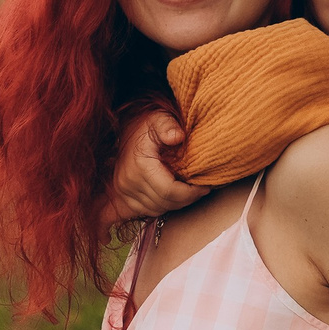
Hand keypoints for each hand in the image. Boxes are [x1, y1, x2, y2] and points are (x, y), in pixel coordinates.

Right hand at [103, 109, 206, 226]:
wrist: (126, 130)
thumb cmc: (147, 124)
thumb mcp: (159, 118)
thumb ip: (168, 125)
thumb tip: (178, 136)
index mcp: (139, 165)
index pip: (169, 191)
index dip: (190, 193)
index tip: (205, 187)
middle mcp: (128, 182)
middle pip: (165, 202)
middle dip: (187, 199)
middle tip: (201, 190)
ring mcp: (124, 191)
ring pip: (157, 209)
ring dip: (176, 203)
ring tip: (190, 192)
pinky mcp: (123, 197)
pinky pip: (148, 210)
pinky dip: (164, 205)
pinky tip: (174, 195)